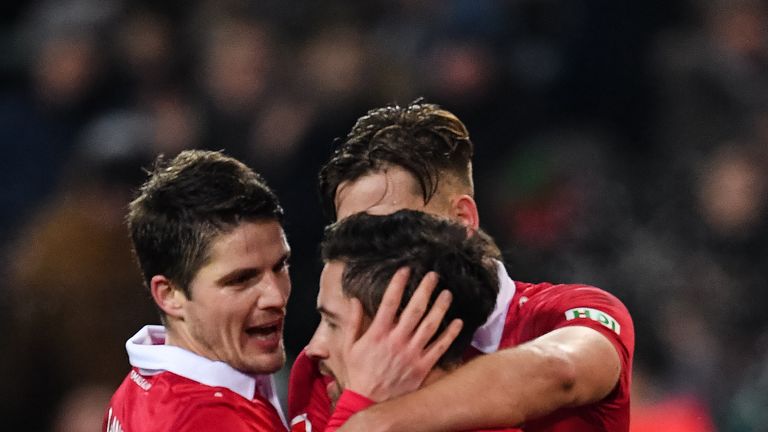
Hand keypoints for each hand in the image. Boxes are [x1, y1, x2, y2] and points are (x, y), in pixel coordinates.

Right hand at [339, 267, 462, 401]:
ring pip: (430, 325)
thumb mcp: (349, 347)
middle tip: (433, 276)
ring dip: (440, 307)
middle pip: (414, 309)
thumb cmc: (359, 373)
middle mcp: (396, 341)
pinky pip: (439, 347)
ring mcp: (411, 354)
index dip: (398, 284)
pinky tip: (458, 322)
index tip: (406, 270)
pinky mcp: (422, 366)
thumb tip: (355, 301)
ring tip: (447, 293)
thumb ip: (353, 322)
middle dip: (424, 290)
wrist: (369, 402)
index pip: (389, 303)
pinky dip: (450, 334)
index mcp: (378, 333)